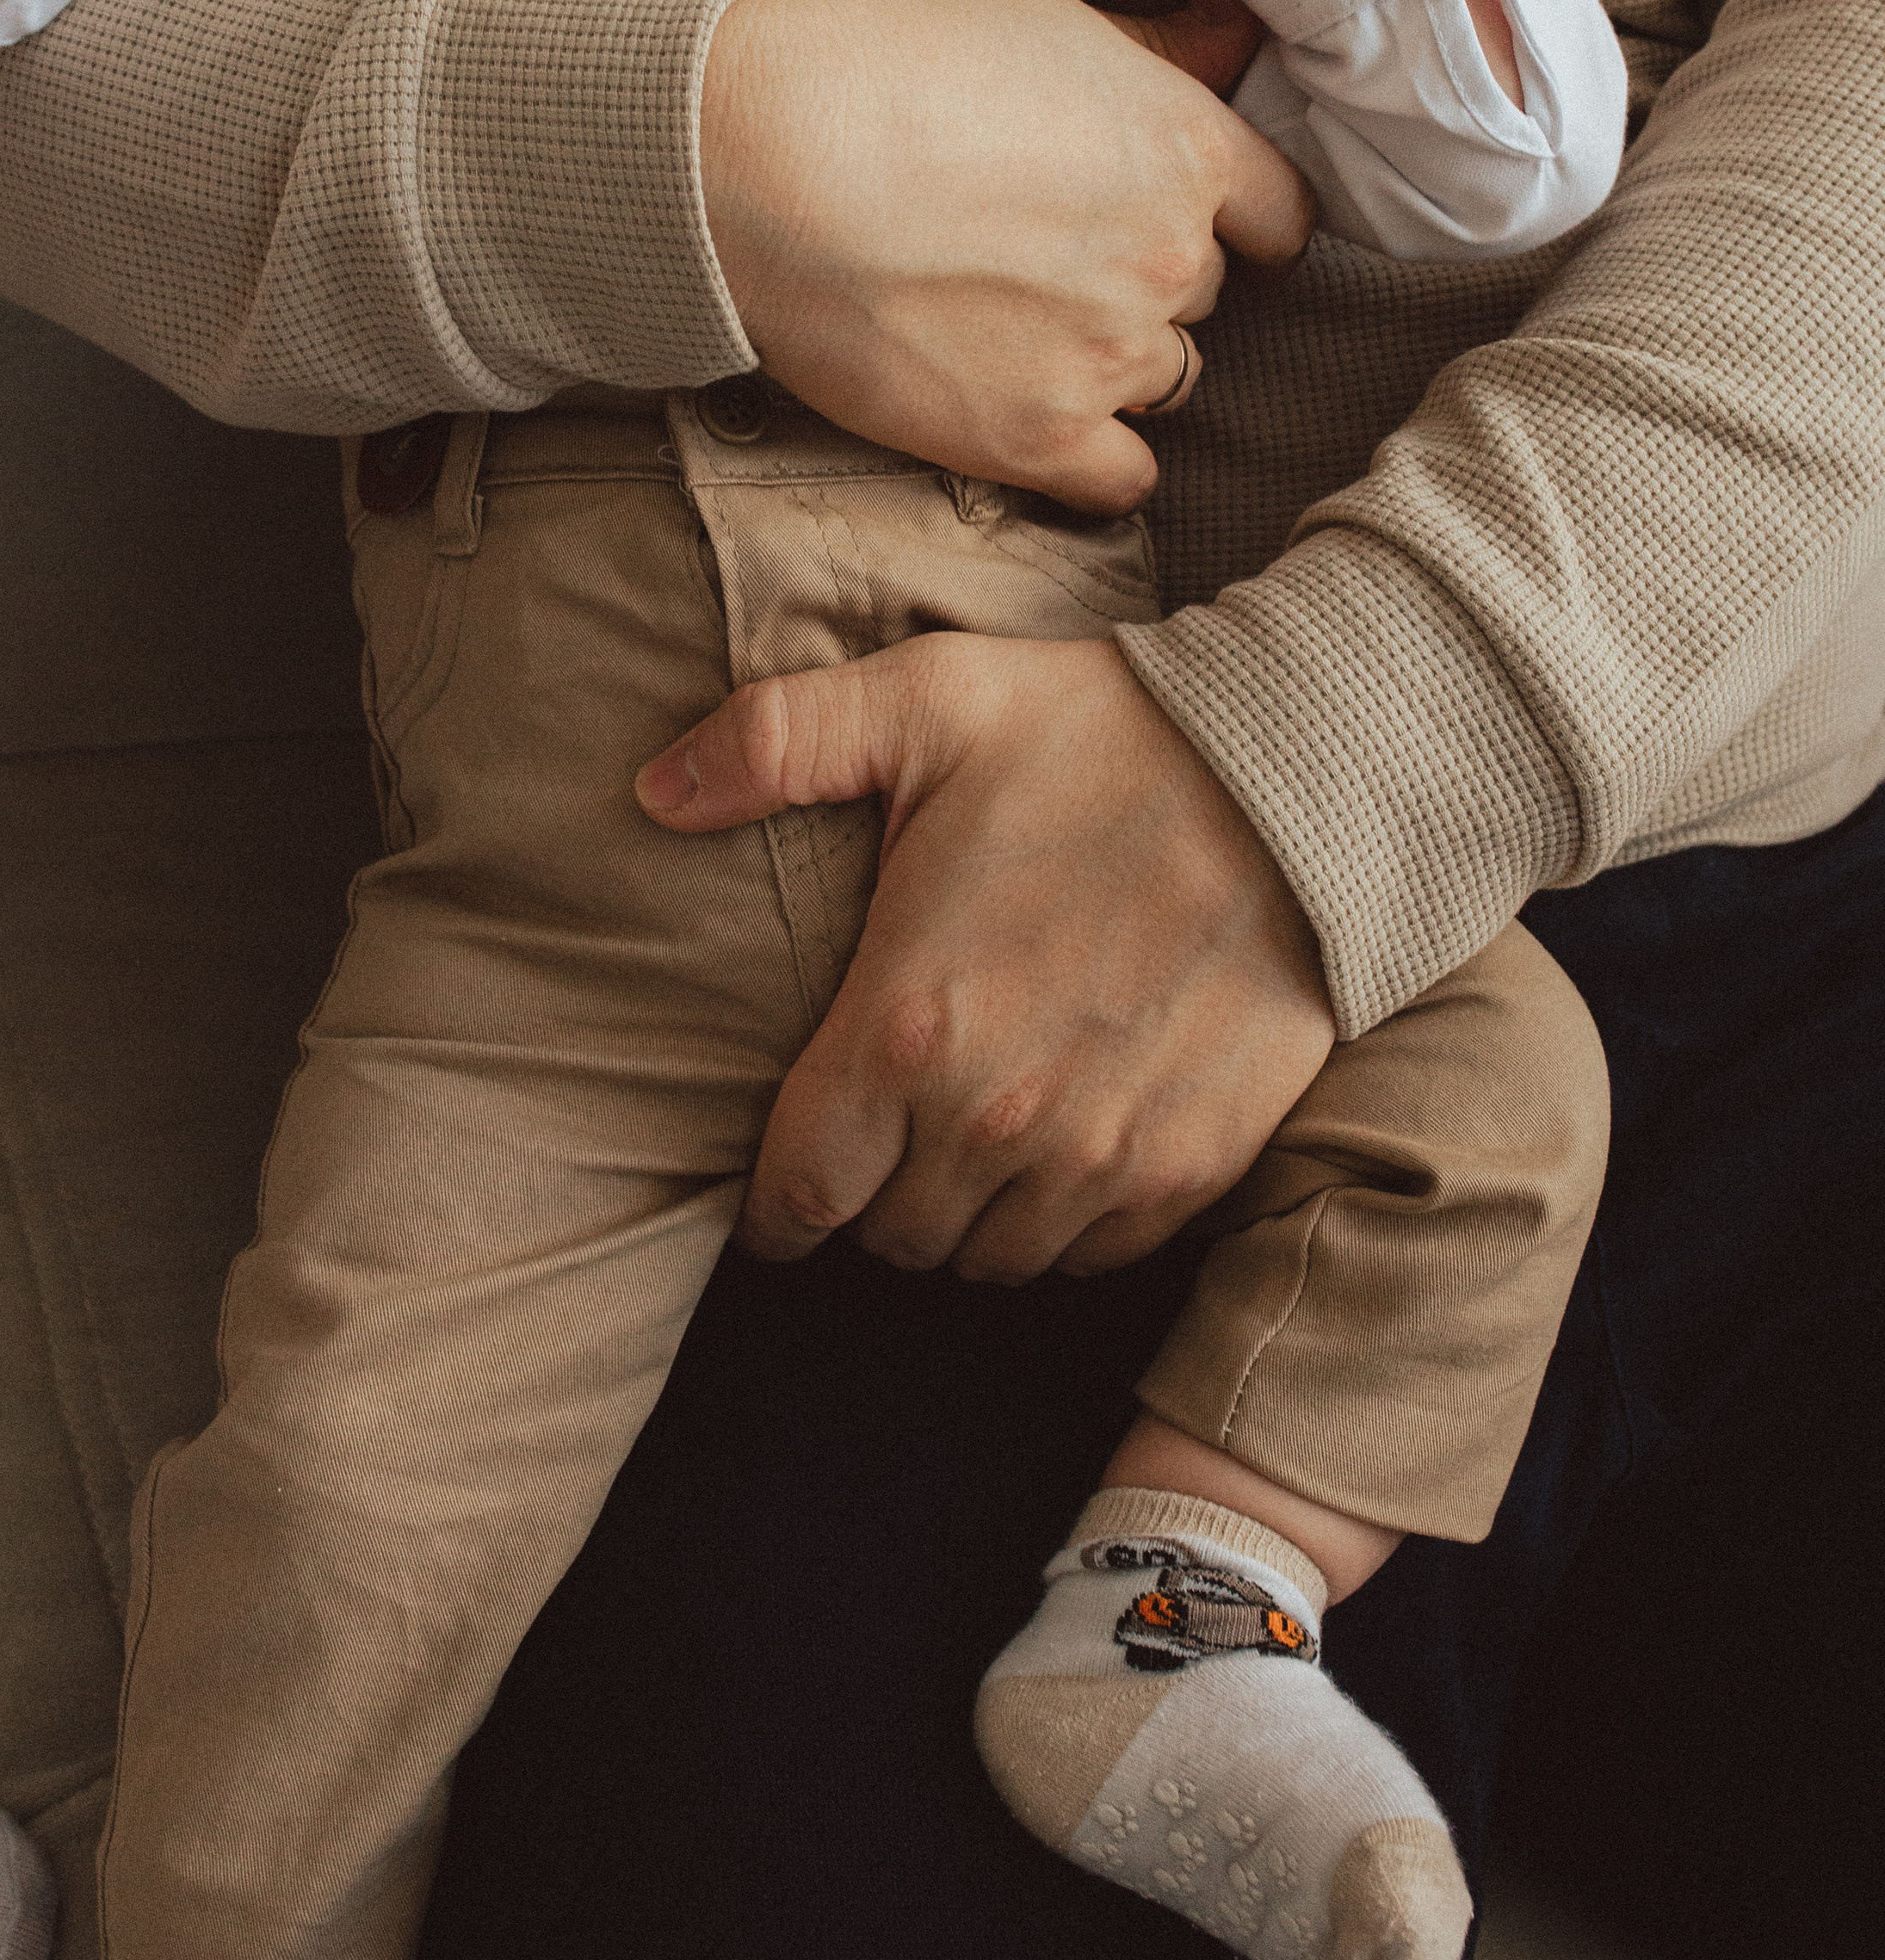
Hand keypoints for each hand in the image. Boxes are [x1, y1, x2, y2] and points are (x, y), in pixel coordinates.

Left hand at [636, 634, 1336, 1277]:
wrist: (1307, 779)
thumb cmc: (1106, 733)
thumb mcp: (927, 700)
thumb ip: (776, 740)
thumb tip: (652, 788)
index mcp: (907, 1025)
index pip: (799, 1191)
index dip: (773, 1205)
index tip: (778, 1190)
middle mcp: (994, 1118)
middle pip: (890, 1238)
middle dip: (871, 1201)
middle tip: (883, 1141)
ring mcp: (1097, 1156)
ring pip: (988, 1259)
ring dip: (964, 1219)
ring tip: (967, 1148)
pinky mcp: (1188, 1168)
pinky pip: (1091, 1256)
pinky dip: (1062, 1227)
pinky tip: (1059, 1152)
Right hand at [699, 0, 1312, 515]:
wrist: (763, 160)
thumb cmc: (883, 65)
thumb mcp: (1038, 19)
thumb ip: (1156, 50)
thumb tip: (1238, 27)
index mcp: (1183, 147)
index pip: (1279, 215)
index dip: (1238, 223)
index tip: (1189, 227)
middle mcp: (1167, 256)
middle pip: (1202, 296)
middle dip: (1145, 282)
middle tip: (1048, 259)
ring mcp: (1108, 354)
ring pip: (1164, 381)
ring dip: (1112, 363)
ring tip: (1019, 330)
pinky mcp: (1038, 437)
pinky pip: (1120, 479)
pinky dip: (1095, 461)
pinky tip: (1044, 424)